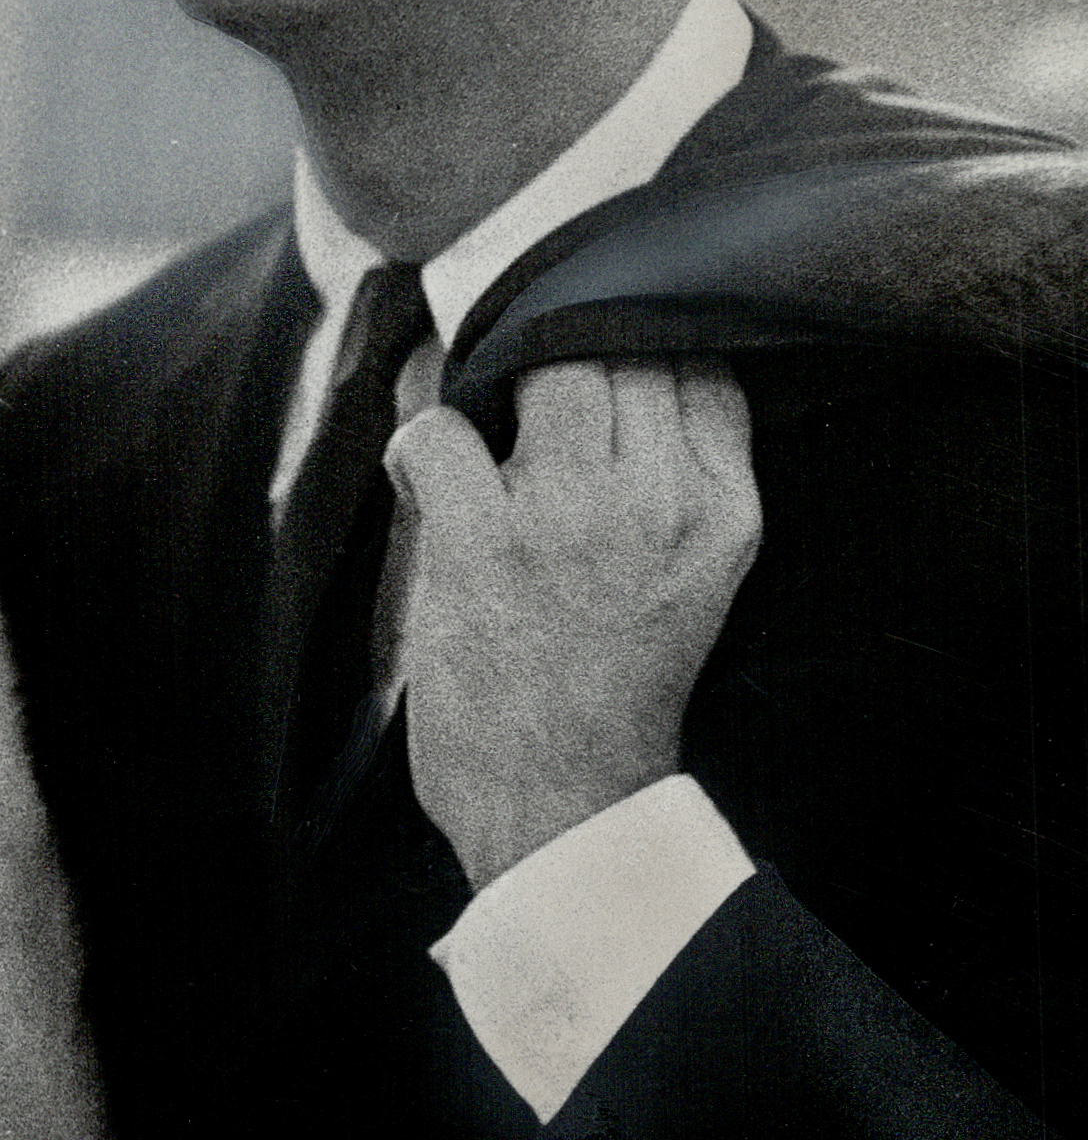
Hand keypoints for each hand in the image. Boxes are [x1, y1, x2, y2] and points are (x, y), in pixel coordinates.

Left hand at [384, 361, 759, 890]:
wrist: (564, 806)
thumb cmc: (612, 690)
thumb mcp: (692, 576)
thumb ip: (673, 474)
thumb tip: (608, 364)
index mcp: (721, 509)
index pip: (696, 361)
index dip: (634, 333)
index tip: (588, 340)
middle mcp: (659, 498)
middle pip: (614, 345)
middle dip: (556, 341)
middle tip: (511, 366)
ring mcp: (571, 514)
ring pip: (537, 363)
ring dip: (488, 376)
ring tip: (472, 418)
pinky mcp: (485, 542)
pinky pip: (438, 430)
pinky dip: (418, 438)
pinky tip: (427, 476)